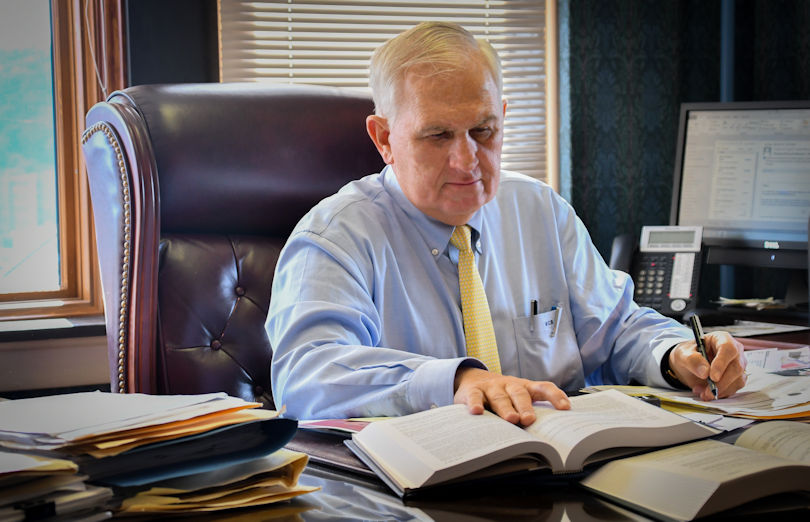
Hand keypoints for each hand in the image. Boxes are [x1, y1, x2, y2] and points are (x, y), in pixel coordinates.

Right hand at [453, 367, 569, 425]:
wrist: (473, 379)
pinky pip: (475, 396)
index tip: (565, 408)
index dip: (555, 396)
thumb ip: (529, 410)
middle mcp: (509, 384)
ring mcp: (491, 387)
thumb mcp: (517, 398)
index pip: (543, 388)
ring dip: (506, 408)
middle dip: (525, 407)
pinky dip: (475, 403)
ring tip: (511, 419)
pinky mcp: (473, 390)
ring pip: (499, 396)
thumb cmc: (502, 395)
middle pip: (519, 394)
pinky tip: (477, 412)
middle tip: (529, 420)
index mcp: (524, 387)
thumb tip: (549, 434)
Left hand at [668, 331, 746, 400]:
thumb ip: (692, 360)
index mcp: (722, 339)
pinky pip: (735, 388)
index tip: (713, 377)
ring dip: (720, 390)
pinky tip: (707, 393)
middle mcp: (734, 351)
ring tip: (702, 393)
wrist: (689, 364)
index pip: (728, 349)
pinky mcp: (738, 377)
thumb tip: (705, 372)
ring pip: (738, 380)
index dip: (722, 363)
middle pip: (736, 367)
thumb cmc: (688, 354)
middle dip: (721, 383)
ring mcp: (738, 364)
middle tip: (706, 392)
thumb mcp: (683, 354)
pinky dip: (722, 393)